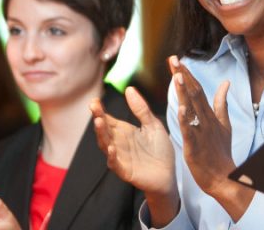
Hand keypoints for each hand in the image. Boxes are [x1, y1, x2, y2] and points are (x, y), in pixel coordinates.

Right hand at [91, 86, 177, 224]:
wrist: (169, 174)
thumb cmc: (160, 150)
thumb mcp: (153, 125)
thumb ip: (141, 109)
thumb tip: (129, 88)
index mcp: (124, 131)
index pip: (108, 119)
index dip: (100, 110)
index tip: (95, 100)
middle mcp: (119, 143)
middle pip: (104, 130)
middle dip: (98, 118)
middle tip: (93, 106)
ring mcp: (120, 157)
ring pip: (106, 145)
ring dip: (101, 134)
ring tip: (99, 122)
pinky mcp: (126, 171)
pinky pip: (115, 164)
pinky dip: (112, 156)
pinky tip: (112, 148)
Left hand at [168, 56, 251, 220]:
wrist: (224, 177)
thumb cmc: (221, 151)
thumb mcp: (224, 124)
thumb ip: (222, 103)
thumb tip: (226, 83)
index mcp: (209, 114)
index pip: (198, 89)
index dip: (188, 74)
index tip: (178, 60)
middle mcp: (205, 120)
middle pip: (194, 94)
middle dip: (184, 76)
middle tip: (174, 60)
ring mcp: (201, 132)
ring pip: (192, 109)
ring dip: (185, 93)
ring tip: (178, 76)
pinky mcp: (195, 146)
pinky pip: (190, 132)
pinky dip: (186, 121)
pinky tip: (180, 109)